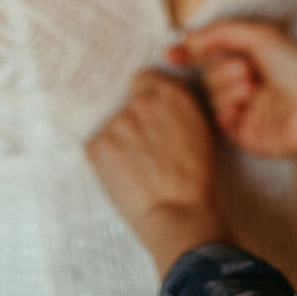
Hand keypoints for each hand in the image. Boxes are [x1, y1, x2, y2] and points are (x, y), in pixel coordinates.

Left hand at [86, 71, 229, 274]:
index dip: (145, 100)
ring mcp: (118, 121)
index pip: (144, 80)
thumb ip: (176, 108)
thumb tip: (155, 101)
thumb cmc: (197, 180)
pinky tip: (124, 177)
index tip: (147, 119)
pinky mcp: (98, 144)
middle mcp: (143, 101)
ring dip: (119, 143)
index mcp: (172, 93)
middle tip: (145, 154)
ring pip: (112, 128)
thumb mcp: (199, 130)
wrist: (181, 215)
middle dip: (132, 124)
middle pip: (126, 105)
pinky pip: (97, 146)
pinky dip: (105, 160)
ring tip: (137, 170)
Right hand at [180, 22, 296, 198]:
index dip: (191, 51)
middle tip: (245, 68)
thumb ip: (221, 31)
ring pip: (212, 94)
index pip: (214, 50)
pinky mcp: (244, 131)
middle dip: (221, 67)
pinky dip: (227, 108)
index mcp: (254, 54)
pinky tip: (243, 105)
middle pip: (209, 71)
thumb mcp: (260, 34)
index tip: (172, 52)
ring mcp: (246, 106)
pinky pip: (219, 117)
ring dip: (227, 86)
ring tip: (252, 86)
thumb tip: (190, 36)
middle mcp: (248, 79)